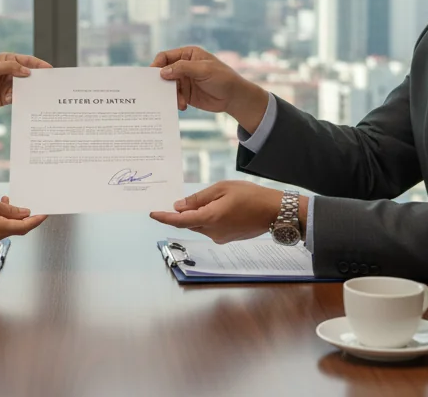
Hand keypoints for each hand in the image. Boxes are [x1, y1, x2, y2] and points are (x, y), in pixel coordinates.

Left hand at [0, 52, 52, 117]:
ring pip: (25, 86)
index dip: (38, 64)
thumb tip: (27, 71)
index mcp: (7, 60)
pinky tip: (27, 101)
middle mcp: (10, 72)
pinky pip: (19, 97)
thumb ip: (10, 68)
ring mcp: (10, 85)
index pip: (26, 60)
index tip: (49, 69)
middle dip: (38, 78)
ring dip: (31, 90)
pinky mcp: (8, 97)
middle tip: (48, 82)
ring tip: (41, 93)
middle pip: (28, 74)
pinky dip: (23, 99)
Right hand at [0, 192, 47, 248]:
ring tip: (4, 201)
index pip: (23, 227)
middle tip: (24, 203)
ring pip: (5, 230)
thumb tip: (23, 214)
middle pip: (15, 230)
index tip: (45, 214)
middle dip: (21, 217)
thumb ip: (8, 210)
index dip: (36, 221)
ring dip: (9, 218)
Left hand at [149, 181, 302, 244]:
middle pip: (189, 223)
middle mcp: (212, 232)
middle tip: (178, 199)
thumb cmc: (250, 196)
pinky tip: (218, 207)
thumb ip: (198, 198)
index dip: (164, 217)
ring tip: (208, 199)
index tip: (152, 213)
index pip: (180, 221)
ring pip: (200, 226)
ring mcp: (220, 237)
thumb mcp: (222, 189)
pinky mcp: (228, 238)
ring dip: (197, 215)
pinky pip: (211, 228)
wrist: (275, 211)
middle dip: (182, 213)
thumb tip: (179, 206)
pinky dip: (208, 219)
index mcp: (209, 219)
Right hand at [151, 46, 267, 131]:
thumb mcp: (203, 70)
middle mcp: (183, 67)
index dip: (157, 65)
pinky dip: (176, 101)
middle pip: (164, 72)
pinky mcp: (186, 94)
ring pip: (167, 87)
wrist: (234, 97)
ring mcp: (184, 81)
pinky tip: (183, 106)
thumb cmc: (223, 78)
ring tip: (180, 101)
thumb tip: (162, 72)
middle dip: (162, 82)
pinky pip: (174, 97)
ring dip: (171, 94)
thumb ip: (183, 68)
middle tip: (159, 91)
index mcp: (188, 54)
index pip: (166, 57)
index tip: (152, 75)